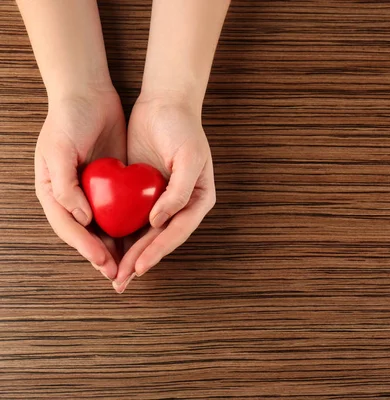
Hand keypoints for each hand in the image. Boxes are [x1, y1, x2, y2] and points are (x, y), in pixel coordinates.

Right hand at [35, 89, 125, 279]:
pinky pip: (121, 211)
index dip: (86, 247)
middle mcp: (72, 197)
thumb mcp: (58, 149)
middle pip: (87, 234)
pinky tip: (143, 238)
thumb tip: (79, 216)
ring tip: (132, 267)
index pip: (70, 228)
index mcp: (53, 192)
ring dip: (118, 248)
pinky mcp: (111, 184)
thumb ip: (64, 184)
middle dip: (103, 257)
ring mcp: (92, 191)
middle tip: (120, 276)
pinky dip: (129, 226)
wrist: (89, 94)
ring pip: (105, 227)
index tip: (104, 262)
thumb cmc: (68, 119)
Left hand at [113, 94, 215, 292]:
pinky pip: (132, 218)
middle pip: (160, 239)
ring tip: (114, 275)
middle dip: (140, 260)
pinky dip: (121, 234)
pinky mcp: (144, 193)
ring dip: (130, 254)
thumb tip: (160, 222)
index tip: (138, 266)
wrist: (164, 102)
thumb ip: (179, 192)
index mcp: (197, 199)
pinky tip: (108, 246)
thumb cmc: (182, 127)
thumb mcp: (189, 157)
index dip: (158, 250)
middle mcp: (181, 204)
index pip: (176, 231)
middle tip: (121, 280)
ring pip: (145, 234)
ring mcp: (162, 200)